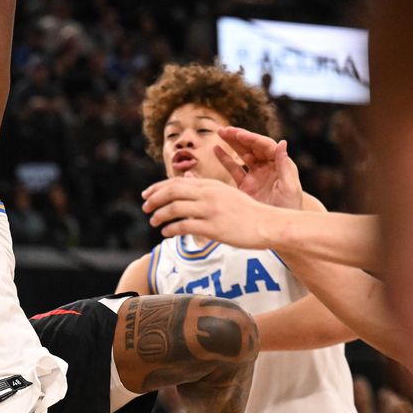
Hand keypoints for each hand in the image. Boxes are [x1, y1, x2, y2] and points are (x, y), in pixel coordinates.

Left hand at [141, 177, 279, 247]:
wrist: (268, 224)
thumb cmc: (247, 212)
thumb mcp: (226, 193)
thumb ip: (205, 188)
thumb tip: (185, 179)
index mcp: (211, 185)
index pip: (177, 182)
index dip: (158, 188)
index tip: (146, 194)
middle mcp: (209, 194)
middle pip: (172, 192)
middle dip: (154, 199)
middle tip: (144, 208)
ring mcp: (211, 210)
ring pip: (175, 208)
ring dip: (159, 215)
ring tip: (153, 222)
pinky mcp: (214, 227)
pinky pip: (184, 226)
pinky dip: (171, 229)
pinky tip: (166, 233)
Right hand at [214, 127, 302, 208]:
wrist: (279, 228)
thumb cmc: (289, 208)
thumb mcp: (289, 187)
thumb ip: (285, 165)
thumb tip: (282, 142)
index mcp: (279, 164)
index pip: (265, 146)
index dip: (251, 139)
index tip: (239, 134)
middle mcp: (267, 167)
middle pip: (252, 146)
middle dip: (238, 137)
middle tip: (224, 130)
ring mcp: (256, 175)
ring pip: (242, 154)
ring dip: (231, 143)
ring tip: (219, 133)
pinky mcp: (246, 185)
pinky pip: (234, 169)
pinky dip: (225, 159)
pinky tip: (216, 149)